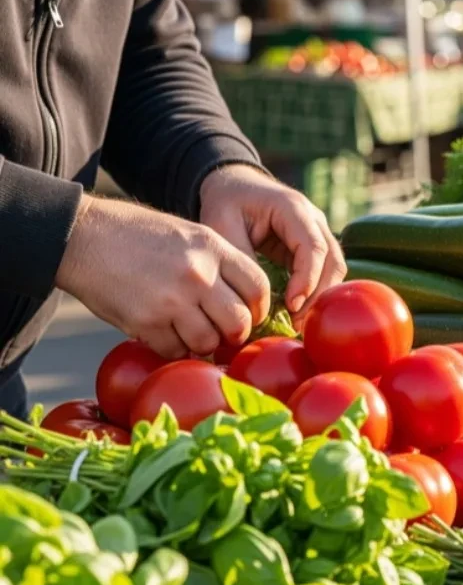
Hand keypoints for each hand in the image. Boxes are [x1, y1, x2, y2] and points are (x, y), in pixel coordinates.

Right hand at [56, 196, 270, 358]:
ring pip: (208, 341)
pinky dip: (171, 348)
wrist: (83, 236)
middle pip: (239, 321)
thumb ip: (218, 264)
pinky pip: (174, 350)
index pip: (258, 287)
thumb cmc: (137, 235)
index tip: (250, 315)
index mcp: (213, 248)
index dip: (259, 308)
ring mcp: (172, 300)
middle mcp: (198, 274)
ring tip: (188, 331)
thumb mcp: (188, 235)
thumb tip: (243, 302)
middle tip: (221, 332)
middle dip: (234, 333)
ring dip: (201, 343)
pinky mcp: (146, 322)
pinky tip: (162, 332)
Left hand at [198, 165, 345, 318]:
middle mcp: (314, 218)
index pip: (313, 248)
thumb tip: (258, 296)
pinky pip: (326, 270)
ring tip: (299, 321)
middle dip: (318, 294)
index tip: (291, 305)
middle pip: (333, 261)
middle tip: (298, 323)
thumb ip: (241, 257)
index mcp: (293, 208)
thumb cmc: (227, 202)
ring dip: (321, 296)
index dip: (307, 279)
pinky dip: (317, 291)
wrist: (235, 185)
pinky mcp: (315, 245)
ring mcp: (319, 231)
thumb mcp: (222, 225)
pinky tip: (299, 311)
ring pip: (335, 268)